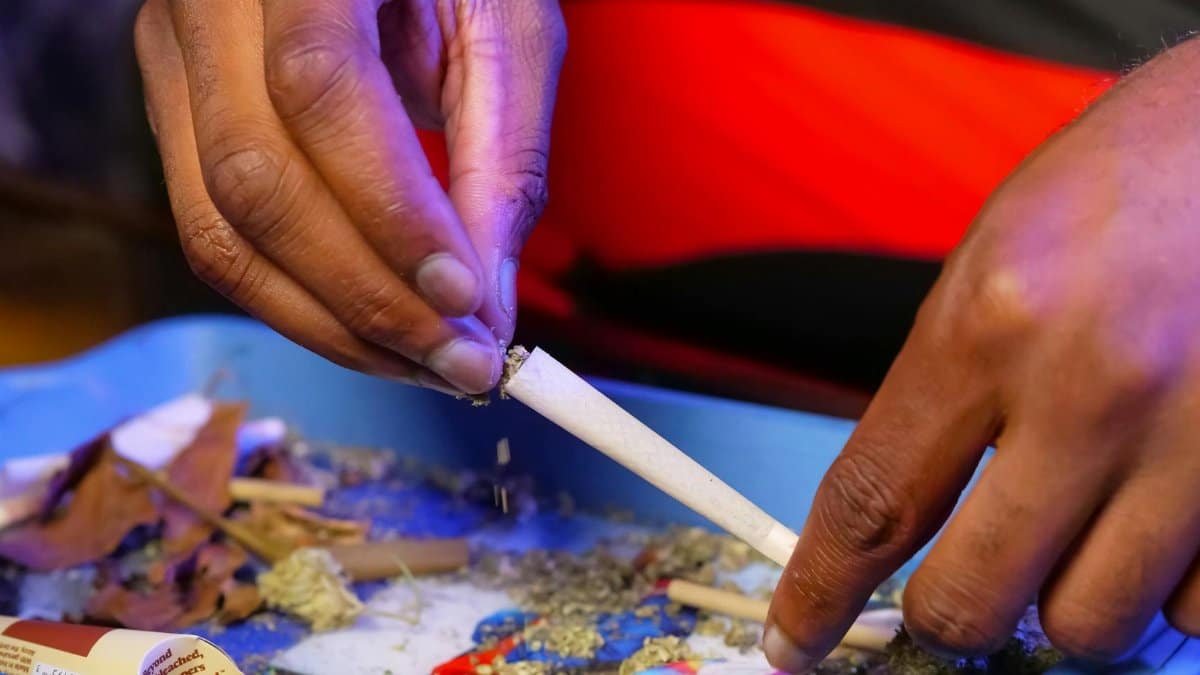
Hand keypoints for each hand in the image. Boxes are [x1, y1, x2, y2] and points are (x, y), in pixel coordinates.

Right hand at [134, 0, 564, 393]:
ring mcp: (174, 58)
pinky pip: (215, 232)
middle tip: (463, 364)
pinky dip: (298, 300)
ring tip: (425, 365)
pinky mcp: (177, 112)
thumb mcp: (505, 26)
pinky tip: (372, 330)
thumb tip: (487, 301)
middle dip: (368, 299)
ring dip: (330, 323)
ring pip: (219, 229)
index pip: (321, 89)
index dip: (392, 211)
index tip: (468, 300)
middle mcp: (208, 2)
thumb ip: (503, 155)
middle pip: (254, 182)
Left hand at [765, 39, 1199, 669]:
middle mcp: (1092, 390)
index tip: (793, 640)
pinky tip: (1167, 517)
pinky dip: (1169, 588)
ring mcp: (1198, 438)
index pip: (873, 502)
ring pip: (1089, 623)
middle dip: (952, 616)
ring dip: (1066, 598)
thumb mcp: (993, 261)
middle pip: (975, 599)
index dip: (820, 593)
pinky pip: (1198, 612)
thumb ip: (946, 392)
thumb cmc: (1122, 186)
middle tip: (963, 588)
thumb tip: (900, 521)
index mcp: (990, 323)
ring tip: (1082, 525)